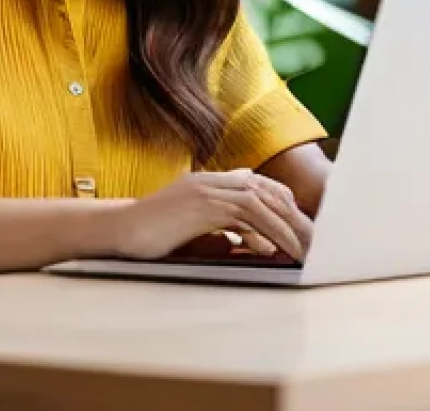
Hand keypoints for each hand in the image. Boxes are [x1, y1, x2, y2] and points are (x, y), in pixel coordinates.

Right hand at [112, 169, 313, 262]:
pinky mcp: (201, 207)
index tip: (298, 222)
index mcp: (208, 181)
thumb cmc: (151, 233)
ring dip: (284, 226)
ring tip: (302, 248)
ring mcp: (205, 190)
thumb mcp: (191, 226)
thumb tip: (249, 240)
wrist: (118, 230)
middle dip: (291, 215)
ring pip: (258, 202)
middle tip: (311, 238)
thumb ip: (219, 227)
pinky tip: (273, 249)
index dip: (280, 200)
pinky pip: (243, 216)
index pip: (255, 183)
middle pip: (263, 190)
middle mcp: (210, 181)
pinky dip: (263, 233)